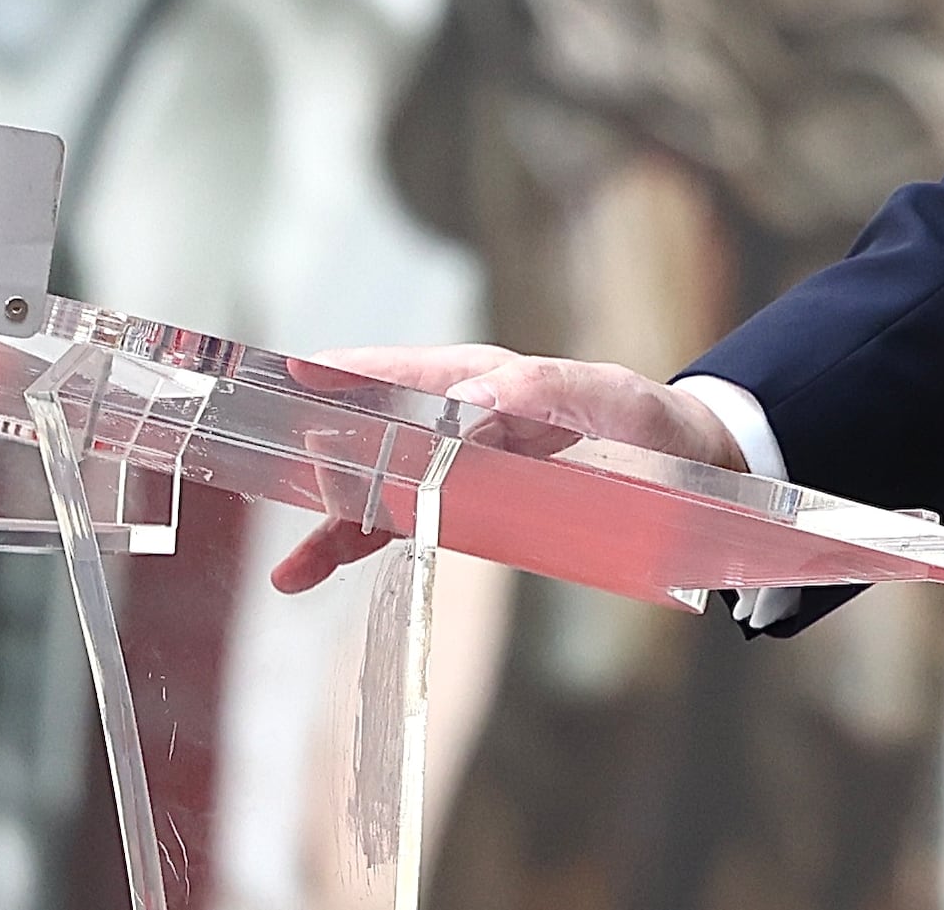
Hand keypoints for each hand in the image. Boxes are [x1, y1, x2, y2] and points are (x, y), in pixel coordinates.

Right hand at [268, 343, 741, 593]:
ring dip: (329, 518)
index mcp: (482, 377)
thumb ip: (546, 390)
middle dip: (311, 449)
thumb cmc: (649, 419)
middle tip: (257, 475)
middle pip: (364, 429)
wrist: (685, 460)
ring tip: (290, 566)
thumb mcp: (612, 397)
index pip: (396, 373)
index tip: (283, 382)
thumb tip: (473, 400)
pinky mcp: (460, 501)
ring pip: (370, 484)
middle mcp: (453, 415)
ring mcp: (451, 461)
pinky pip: (395, 519)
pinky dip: (354, 543)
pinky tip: (308, 571)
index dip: (339, 376)